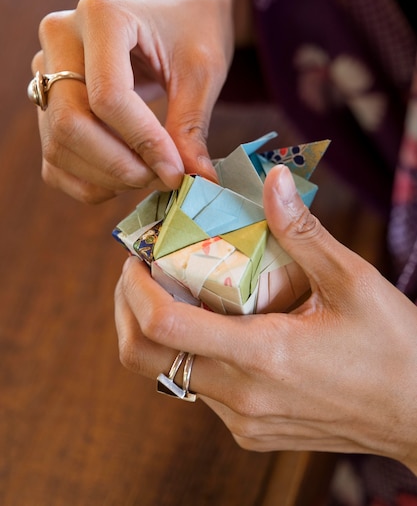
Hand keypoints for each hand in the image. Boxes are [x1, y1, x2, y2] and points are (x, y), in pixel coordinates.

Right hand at [31, 0, 248, 202]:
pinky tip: (122, 180)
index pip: (108, 96)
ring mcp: (47, 68)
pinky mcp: (50, 97)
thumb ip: (192, 127)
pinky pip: (53, 154)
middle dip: (118, 165)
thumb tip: (198, 182)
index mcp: (102, 15)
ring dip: (104, 177)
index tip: (176, 172)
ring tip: (149, 175)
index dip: (143, 143)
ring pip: (57, 144)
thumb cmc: (194, 27)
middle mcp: (62, 37)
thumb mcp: (203, 72)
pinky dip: (85, 180)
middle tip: (161, 177)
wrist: (179, 3)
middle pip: (70, 123)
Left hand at [114, 165, 416, 473]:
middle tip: (141, 272)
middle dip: (128, 310)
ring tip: (179, 289)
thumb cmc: (393, 347)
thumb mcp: (353, 281)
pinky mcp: (250, 430)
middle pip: (146, 358)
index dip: (135, 290)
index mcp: (264, 356)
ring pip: (169, 375)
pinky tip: (217, 324)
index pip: (165, 328)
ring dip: (160, 331)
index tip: (136, 259)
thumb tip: (272, 180)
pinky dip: (191, 353)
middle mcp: (242, 396)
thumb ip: (303, 231)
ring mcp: (244, 420)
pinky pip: (200, 390)